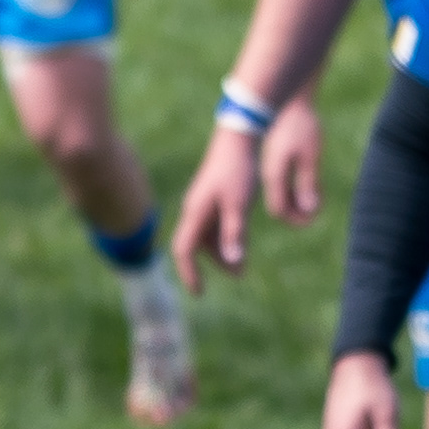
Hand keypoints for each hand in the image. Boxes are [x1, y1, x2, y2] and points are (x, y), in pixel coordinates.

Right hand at [171, 125, 256, 293]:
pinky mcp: (214, 196)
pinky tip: (242, 241)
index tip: (200, 292)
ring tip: (244, 263)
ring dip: (223, 251)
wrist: (240, 136)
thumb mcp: (239, 205)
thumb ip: (234, 234)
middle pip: (197, 246)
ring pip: (207, 236)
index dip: (189, 273)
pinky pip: (215, 224)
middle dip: (215, 263)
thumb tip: (233, 262)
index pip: (184, 251)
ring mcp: (203, 203)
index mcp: (195, 213)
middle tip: (239, 275)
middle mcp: (194, 210)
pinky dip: (227, 237)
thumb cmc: (238, 170)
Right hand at [260, 93, 325, 222]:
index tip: (314, 217)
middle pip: (278, 205)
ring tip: (315, 198)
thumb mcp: (309, 153)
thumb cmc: (301, 124)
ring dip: (296, 202)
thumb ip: (308, 182)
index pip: (279, 210)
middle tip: (316, 212)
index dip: (296, 219)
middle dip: (296, 213)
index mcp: (274, 174)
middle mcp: (268, 173)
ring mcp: (271, 166)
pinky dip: (293, 190)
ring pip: (280, 194)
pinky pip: (281, 183)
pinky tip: (308, 184)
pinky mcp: (275, 159)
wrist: (290, 99)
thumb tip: (310, 210)